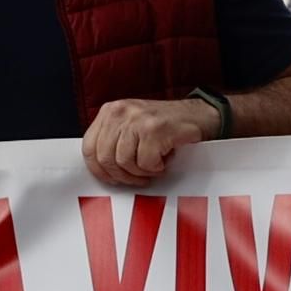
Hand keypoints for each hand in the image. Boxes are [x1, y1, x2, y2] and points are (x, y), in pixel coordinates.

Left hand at [79, 94, 221, 187]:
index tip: (113, 179)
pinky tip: (165, 159)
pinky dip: (156, 168)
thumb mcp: (132, 127)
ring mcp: (137, 119)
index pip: (88, 147)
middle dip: (123, 176)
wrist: (201, 116)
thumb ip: (113, 142)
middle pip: (105, 158)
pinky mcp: (154, 129)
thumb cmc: (166, 126)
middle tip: (139, 177)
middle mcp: (120, 112)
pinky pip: (145, 163)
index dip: (99, 170)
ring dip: (142, 171)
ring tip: (155, 164)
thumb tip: (99, 170)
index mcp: (110, 112)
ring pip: (124, 163)